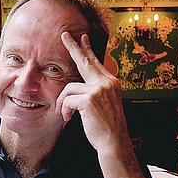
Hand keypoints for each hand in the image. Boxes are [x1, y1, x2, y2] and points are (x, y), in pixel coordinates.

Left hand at [56, 32, 129, 152]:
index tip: (81, 38)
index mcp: (111, 83)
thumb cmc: (105, 127)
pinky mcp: (90, 98)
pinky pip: (67, 100)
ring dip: (63, 103)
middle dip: (73, 47)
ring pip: (69, 88)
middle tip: (64, 35)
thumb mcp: (102, 105)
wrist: (113, 142)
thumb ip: (94, 92)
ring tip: (67, 115)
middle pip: (85, 61)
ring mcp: (99, 89)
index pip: (96, 62)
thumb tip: (79, 87)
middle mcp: (107, 82)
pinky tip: (69, 118)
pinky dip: (64, 110)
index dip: (87, 50)